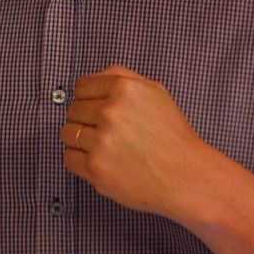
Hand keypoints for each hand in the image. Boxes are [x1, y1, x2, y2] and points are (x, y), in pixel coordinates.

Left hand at [61, 65, 217, 220]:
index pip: (81, 87)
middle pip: (72, 110)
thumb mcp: (155, 91)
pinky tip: (99, 159)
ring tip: (101, 146)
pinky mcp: (96, 168)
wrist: (186, 176)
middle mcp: (110, 112)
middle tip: (105, 131)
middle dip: (85, 119)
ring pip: (67, 133)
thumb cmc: (172, 136)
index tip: (97, 108)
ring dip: (79, 139)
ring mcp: (101, 142)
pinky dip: (79, 160)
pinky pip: (68, 158)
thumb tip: (92, 78)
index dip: (88, 98)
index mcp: (123, 89)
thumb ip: (121, 76)